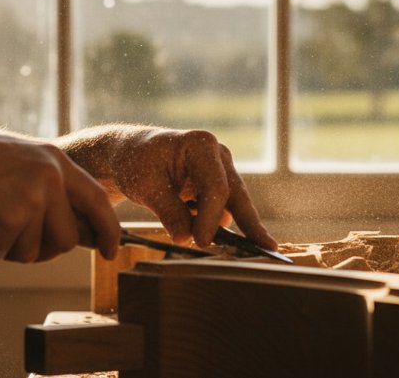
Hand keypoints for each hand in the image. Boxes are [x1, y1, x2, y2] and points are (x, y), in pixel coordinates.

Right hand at [0, 124, 119, 263]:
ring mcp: (29, 201)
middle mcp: (49, 179)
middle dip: (41, 247)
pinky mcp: (6, 222)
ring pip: (32, 254)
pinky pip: (0, 255)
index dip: (109, 230)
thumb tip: (82, 233)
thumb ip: (52, 191)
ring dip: (6, 246)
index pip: (97, 201)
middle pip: (66, 240)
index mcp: (56, 162)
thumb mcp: (22, 163)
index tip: (113, 250)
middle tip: (9, 230)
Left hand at [70, 126, 277, 249]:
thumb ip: (168, 211)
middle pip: (236, 193)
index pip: (215, 187)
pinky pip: (223, 209)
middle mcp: (217, 155)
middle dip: (250, 223)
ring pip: (233, 203)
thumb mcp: (145, 186)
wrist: (131, 154)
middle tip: (268, 249)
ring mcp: (220, 170)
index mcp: (200, 145)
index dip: (210, 218)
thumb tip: (186, 239)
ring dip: (234, 228)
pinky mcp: (216, 185)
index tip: (202, 242)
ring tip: (244, 252)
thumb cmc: (136, 162)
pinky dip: (219, 226)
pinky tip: (214, 241)